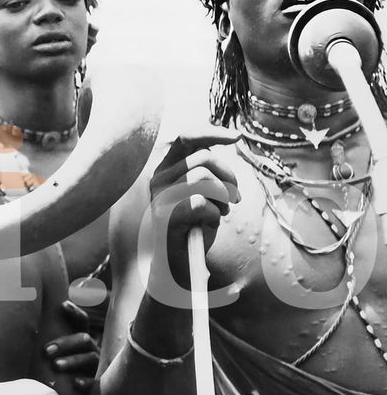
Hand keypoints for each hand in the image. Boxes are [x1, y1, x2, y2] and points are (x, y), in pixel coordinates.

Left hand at [45, 300, 98, 392]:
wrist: (66, 393)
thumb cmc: (52, 367)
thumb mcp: (49, 352)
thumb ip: (42, 339)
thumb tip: (18, 323)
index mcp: (79, 339)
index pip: (81, 321)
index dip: (75, 312)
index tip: (63, 304)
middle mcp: (90, 350)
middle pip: (84, 339)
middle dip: (65, 343)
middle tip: (45, 350)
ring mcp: (95, 366)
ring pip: (90, 358)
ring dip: (73, 360)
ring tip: (56, 365)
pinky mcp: (97, 384)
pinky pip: (95, 382)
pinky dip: (86, 381)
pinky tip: (75, 383)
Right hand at [148, 130, 238, 286]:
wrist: (178, 262)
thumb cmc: (194, 225)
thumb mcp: (201, 191)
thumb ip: (206, 166)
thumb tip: (228, 137)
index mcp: (165, 169)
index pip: (186, 138)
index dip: (211, 132)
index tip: (236, 136)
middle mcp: (158, 179)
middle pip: (204, 158)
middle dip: (229, 176)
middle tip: (235, 197)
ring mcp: (160, 197)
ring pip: (206, 180)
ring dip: (223, 197)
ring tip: (221, 212)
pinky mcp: (167, 215)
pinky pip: (204, 205)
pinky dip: (215, 216)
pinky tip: (209, 225)